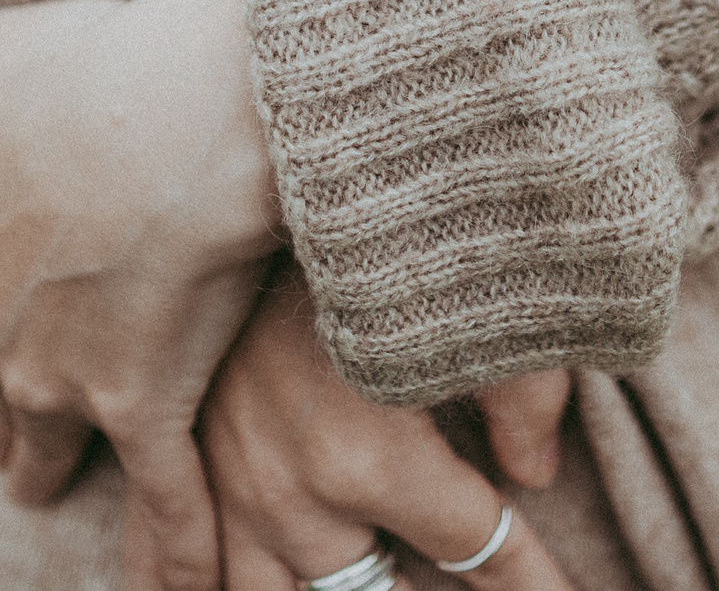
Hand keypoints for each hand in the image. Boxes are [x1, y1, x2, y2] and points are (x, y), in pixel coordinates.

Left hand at [0, 0, 281, 590]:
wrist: (176, 109)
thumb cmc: (88, 64)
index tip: (18, 319)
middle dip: (10, 416)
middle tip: (24, 450)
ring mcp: (60, 381)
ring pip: (52, 450)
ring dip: (55, 479)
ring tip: (57, 501)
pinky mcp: (141, 405)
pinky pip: (163, 498)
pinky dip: (177, 551)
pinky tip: (189, 590)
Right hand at [203, 264, 579, 590]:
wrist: (258, 169)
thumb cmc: (381, 228)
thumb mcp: (475, 304)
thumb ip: (527, 397)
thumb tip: (538, 475)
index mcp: (372, 461)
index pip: (479, 550)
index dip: (530, 576)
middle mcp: (295, 493)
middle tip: (438, 567)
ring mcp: (230, 482)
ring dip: (327, 588)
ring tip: (368, 572)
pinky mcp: (183, 456)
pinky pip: (180, 559)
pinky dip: (205, 581)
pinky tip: (229, 580)